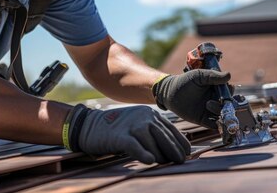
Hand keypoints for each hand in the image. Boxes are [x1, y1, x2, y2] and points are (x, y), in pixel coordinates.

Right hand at [68, 105, 190, 163]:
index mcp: (149, 114)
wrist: (89, 125)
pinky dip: (143, 153)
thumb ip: (153, 132)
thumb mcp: (137, 125)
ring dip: (160, 156)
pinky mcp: (120, 136)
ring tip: (163, 163)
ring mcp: (132, 125)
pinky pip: (135, 145)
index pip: (171, 129)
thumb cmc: (116, 129)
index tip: (186, 153)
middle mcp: (143, 117)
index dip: (180, 142)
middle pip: (165, 136)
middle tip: (179, 161)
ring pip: (153, 143)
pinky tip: (150, 160)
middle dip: (174, 150)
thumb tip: (172, 150)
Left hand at [154, 69, 231, 128]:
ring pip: (222, 115)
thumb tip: (228, 75)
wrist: (170, 93)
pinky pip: (214, 125)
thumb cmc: (184, 81)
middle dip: (227, 104)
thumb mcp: (198, 76)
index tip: (227, 88)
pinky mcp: (203, 120)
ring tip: (208, 104)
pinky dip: (217, 125)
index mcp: (216, 88)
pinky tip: (216, 121)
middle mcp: (215, 100)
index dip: (229, 90)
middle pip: (228, 104)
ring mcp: (210, 110)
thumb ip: (212, 76)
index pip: (228, 91)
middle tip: (221, 100)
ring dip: (219, 111)